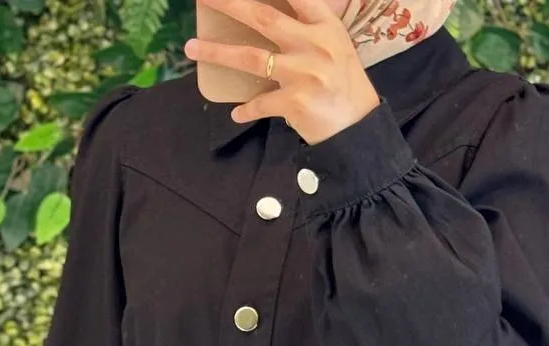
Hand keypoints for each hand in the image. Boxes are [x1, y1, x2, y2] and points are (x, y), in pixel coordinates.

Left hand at [186, 0, 380, 145]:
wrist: (358, 130)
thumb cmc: (344, 84)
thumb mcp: (335, 46)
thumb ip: (308, 27)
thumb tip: (265, 16)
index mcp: (325, 26)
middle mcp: (314, 44)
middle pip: (262, 16)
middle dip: (228, 3)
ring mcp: (304, 74)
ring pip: (250, 57)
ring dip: (216, 51)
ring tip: (190, 47)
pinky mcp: (295, 103)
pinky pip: (260, 103)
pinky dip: (245, 110)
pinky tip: (236, 113)